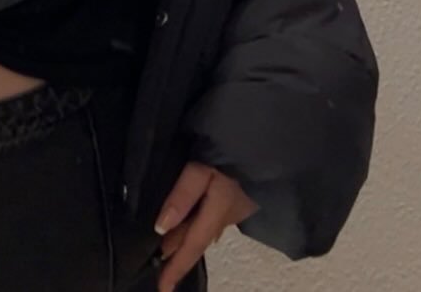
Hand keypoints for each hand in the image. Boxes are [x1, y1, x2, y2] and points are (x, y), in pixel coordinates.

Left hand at [153, 162, 257, 290]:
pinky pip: (208, 219)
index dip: (176, 269)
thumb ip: (182, 197)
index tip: (163, 289)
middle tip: (157, 268)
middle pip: (195, 241)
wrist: (262, 143)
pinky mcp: (232, 199)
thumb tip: (161, 228)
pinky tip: (186, 223)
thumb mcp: (201, 171)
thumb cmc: (230, 154)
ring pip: (201, 231)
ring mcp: (231, 209)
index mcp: (215, 214)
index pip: (191, 248)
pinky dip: (192, 226)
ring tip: (166, 249)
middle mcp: (224, 217)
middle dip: (177, 256)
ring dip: (184, 241)